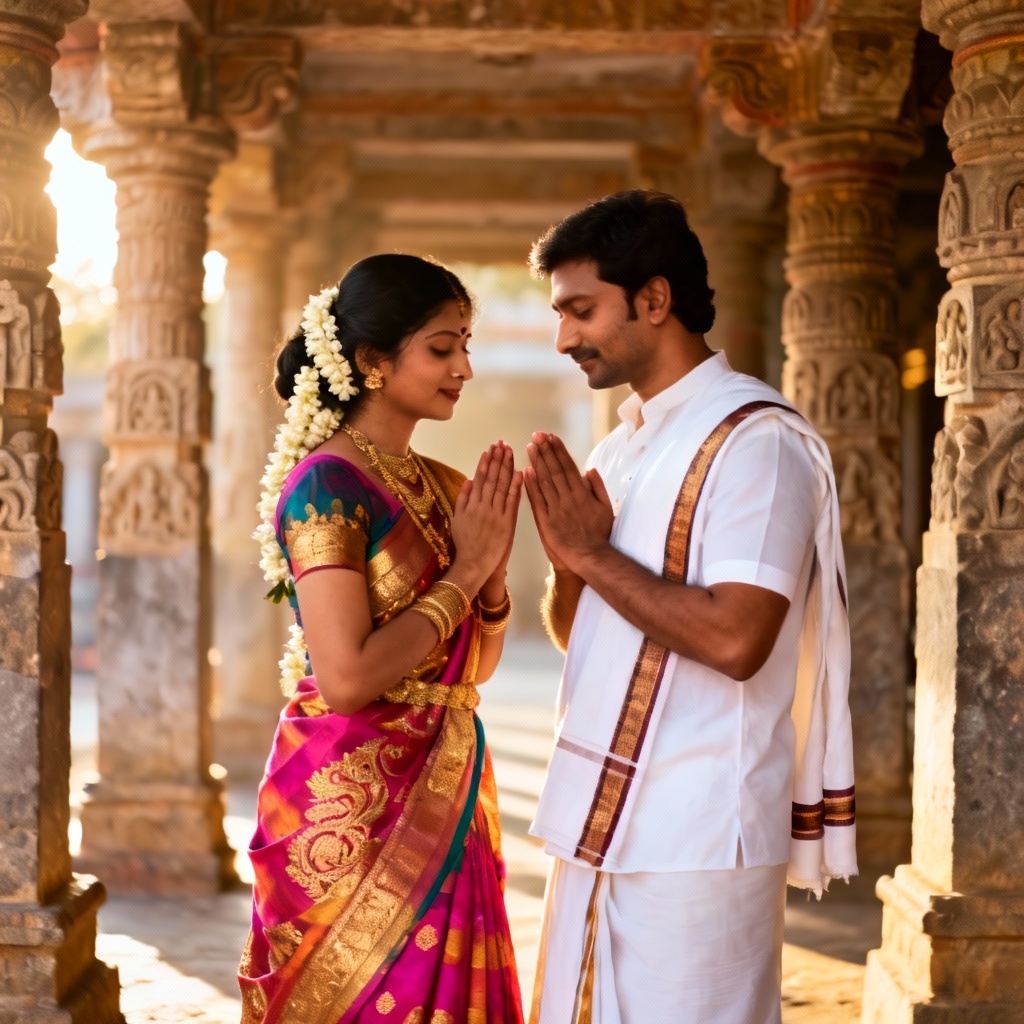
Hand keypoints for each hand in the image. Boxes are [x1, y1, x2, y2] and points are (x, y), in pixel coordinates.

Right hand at [449, 442, 521, 596]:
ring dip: (506, 467)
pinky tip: (520, 472)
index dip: (486, 462)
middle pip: (492, 478)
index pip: (480, 478)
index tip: (490, 449)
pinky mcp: (507, 523)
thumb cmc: (466, 544)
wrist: (474, 564)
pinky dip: (516, 486)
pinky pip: (512, 501)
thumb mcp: (458, 520)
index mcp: (471, 504)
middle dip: (497, 459)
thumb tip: (468, 480)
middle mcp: (483, 506)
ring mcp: (496, 514)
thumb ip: (462, 499)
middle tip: (502, 443)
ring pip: (502, 485)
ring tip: (510, 451)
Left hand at [523, 432, 613, 574]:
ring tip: (530, 447)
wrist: (590, 557)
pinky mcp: (546, 522)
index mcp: (582, 493)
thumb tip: (589, 469)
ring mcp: (556, 509)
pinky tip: (525, 472)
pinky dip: (531, 486)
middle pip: (555, 470)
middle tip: (536, 435)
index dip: (558, 450)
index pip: (568, 466)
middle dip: (546, 451)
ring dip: (537, 463)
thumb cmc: (599, 534)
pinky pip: (537, 501)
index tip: (551, 436)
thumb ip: (598, 487)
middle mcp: (568, 498)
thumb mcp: (606, 508)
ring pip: (545, 482)